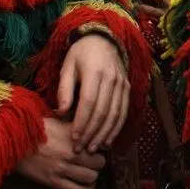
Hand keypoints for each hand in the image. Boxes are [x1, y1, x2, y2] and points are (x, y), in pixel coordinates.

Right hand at [14, 117, 106, 188]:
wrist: (9, 142)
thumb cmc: (31, 128)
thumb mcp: (56, 119)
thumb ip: (73, 124)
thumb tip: (87, 123)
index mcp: (72, 136)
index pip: (99, 144)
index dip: (100, 147)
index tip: (97, 148)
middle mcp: (70, 153)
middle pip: (100, 162)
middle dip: (98, 162)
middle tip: (93, 161)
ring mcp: (62, 169)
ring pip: (91, 178)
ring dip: (92, 176)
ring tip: (88, 174)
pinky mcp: (52, 182)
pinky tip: (85, 186)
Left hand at [56, 34, 129, 153]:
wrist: (103, 39)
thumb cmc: (80, 54)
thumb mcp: (67, 67)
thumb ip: (64, 90)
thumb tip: (62, 113)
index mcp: (94, 72)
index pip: (89, 102)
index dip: (82, 122)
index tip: (73, 138)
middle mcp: (111, 79)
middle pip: (103, 111)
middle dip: (91, 132)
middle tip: (81, 149)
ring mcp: (122, 84)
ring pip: (115, 114)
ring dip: (104, 134)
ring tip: (94, 148)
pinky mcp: (127, 88)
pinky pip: (123, 111)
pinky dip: (116, 128)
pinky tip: (108, 140)